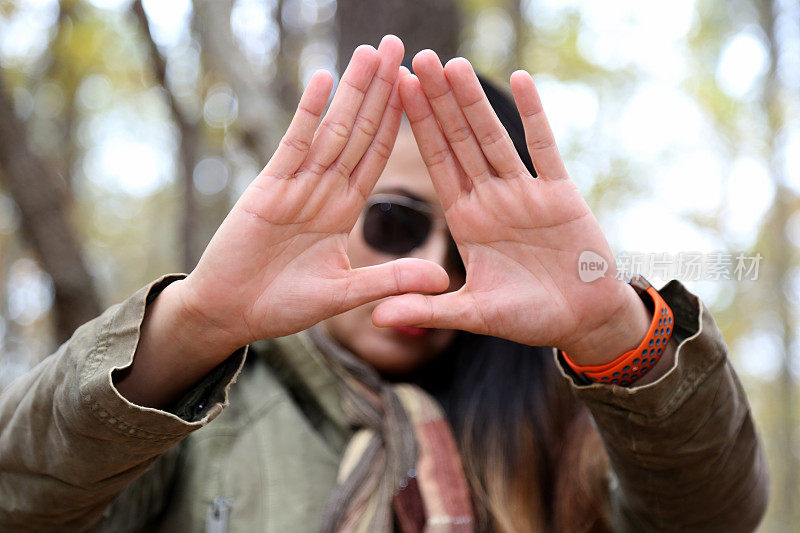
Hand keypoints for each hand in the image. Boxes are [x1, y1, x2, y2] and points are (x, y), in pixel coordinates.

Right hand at [177, 37, 448, 352]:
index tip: (420, 88)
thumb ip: (390, 280)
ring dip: (353, 90)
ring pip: (332, 129)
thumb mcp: (345, 295)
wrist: (230, 314)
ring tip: (373, 51)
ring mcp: (296, 185)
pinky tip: (325, 79)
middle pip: (360, 132)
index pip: (378, 156)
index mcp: (344, 210)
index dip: (399, 121)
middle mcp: (324, 190)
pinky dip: (309, 113)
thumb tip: (443, 280)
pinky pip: (294, 144)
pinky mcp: (268, 188)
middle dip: (381, 90)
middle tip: (400, 46)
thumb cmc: (283, 305)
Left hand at [372, 51, 651, 365]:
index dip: (416, 128)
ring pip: (495, 138)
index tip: (395, 92)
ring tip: (454, 63)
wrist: (581, 321)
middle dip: (438, 102)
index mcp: (465, 220)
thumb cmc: (528, 318)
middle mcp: (490, 198)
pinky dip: (535, 116)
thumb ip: (427, 309)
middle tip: (417, 58)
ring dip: (475, 102)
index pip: (435, 163)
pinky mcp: (560, 194)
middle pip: (459, 140)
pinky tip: (522, 80)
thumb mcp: (473, 314)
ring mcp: (525, 192)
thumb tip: (375, 319)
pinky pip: (545, 149)